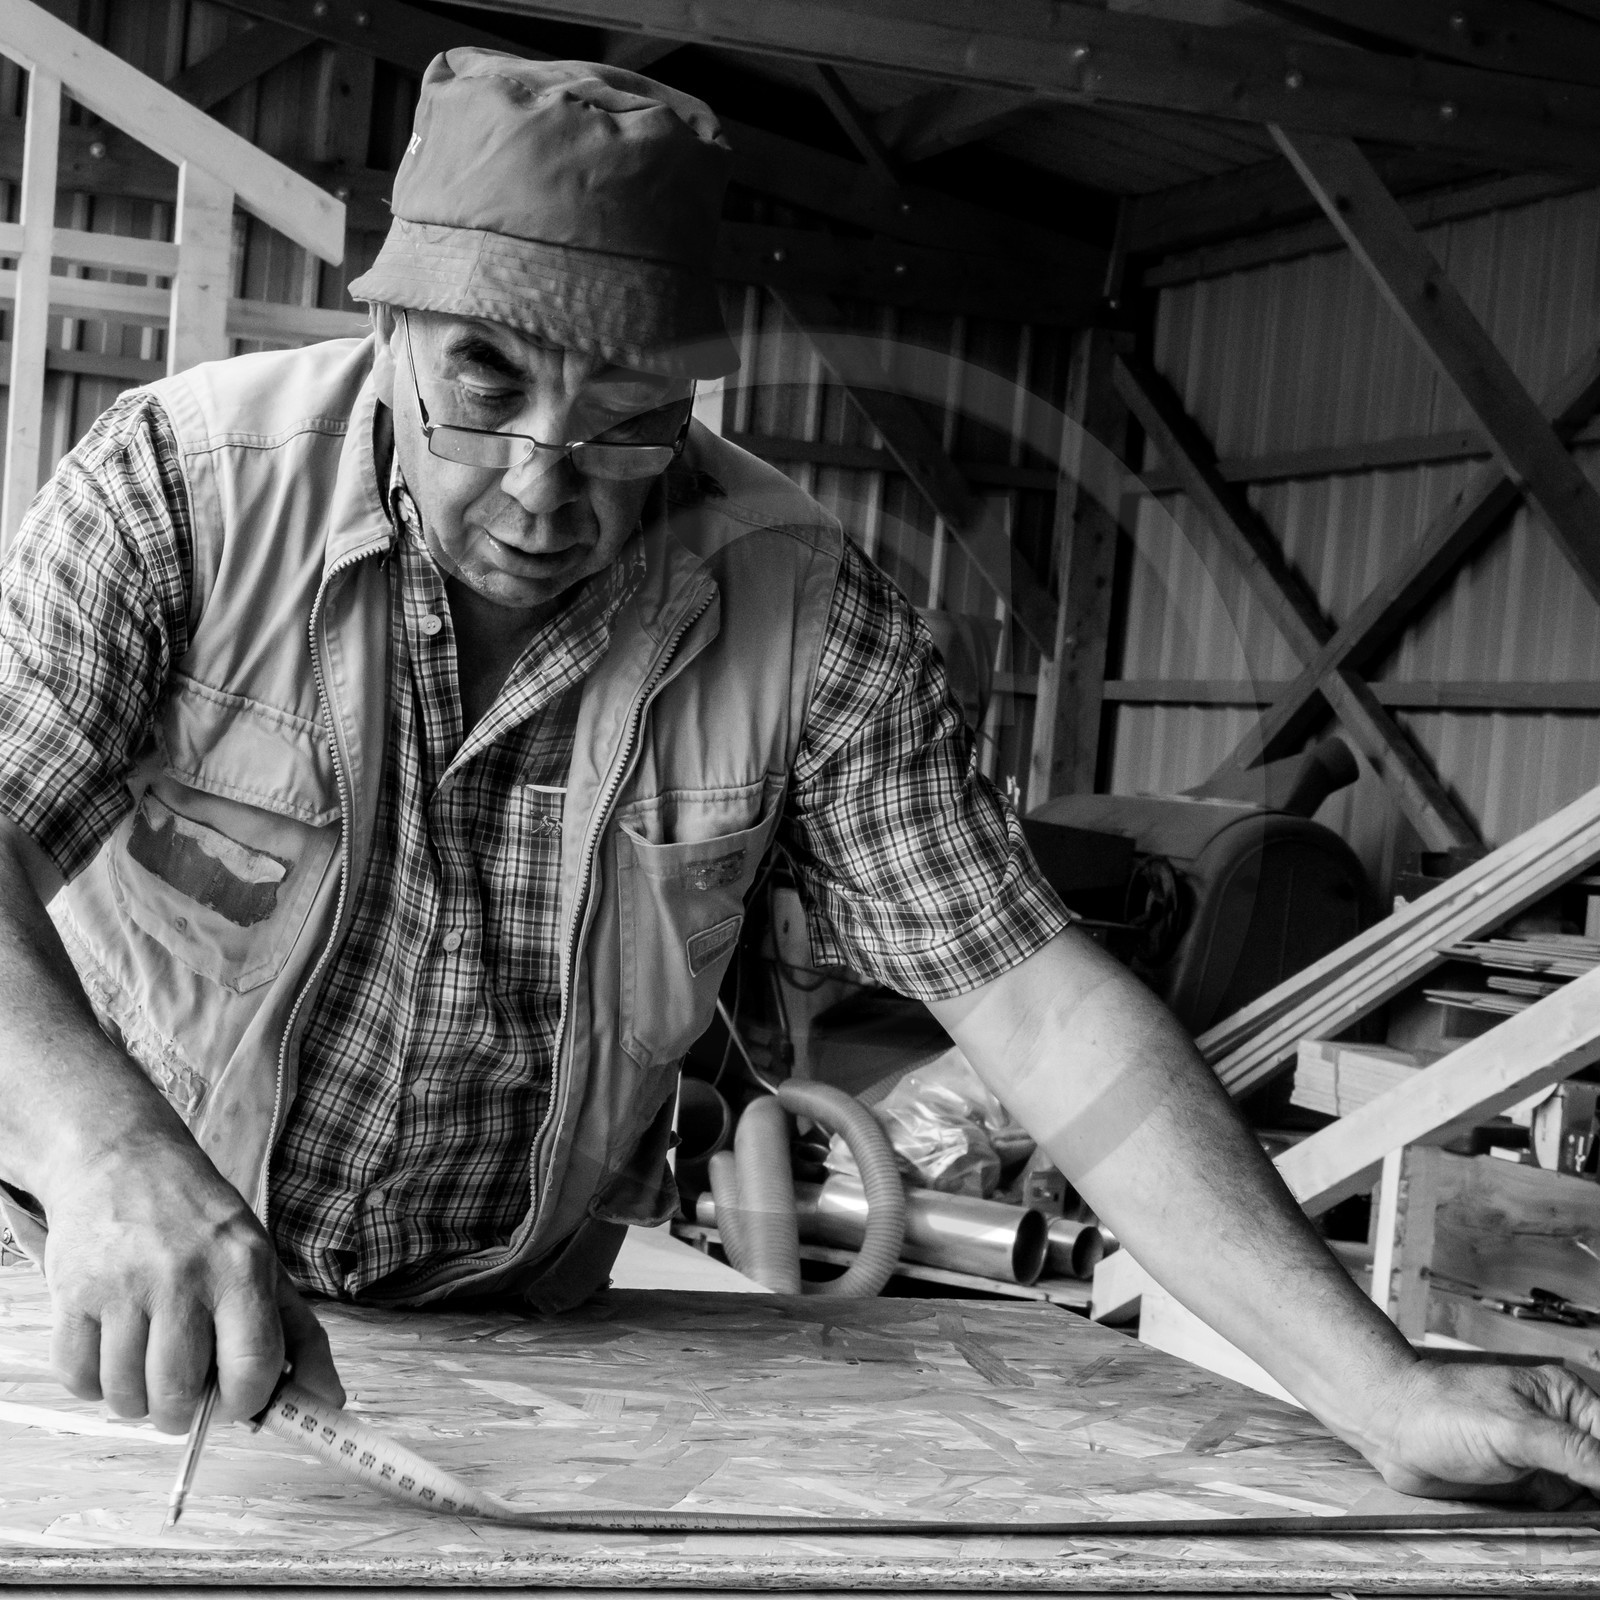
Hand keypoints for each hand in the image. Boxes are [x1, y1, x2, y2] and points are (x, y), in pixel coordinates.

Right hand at [40, 1132, 342, 1432]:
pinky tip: (111, 1352)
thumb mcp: (262, 1262)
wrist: (123, 1161)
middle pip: (179, 1395)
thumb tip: (330, 1399)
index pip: (253, 1368)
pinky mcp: (73, 1293)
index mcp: (243, 1268)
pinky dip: (92, 1384)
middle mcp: (184, 1276)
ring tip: (147, 1366)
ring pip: (126, 1395)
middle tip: (184, 1387)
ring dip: (136, 1400)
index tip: (236, 1399)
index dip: (245, 1403)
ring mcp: (124, 1285)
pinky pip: (77, 1379)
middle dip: (183, 1412)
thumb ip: (299, 1335)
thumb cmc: (201, 1223)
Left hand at [1360, 1359, 1599, 1506]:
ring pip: (1597, 1499)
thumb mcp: (1514, 1430)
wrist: (1390, 1428)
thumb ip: (1575, 1453)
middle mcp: (1565, 1430)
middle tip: (1593, 1514)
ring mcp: (1550, 1463)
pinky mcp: (1533, 1490)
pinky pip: (1573, 1515)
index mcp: (1568, 1400)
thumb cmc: (1440, 1410)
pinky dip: (1584, 1530)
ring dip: (1596, 1516)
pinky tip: (1585, 1539)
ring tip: (1579, 1522)